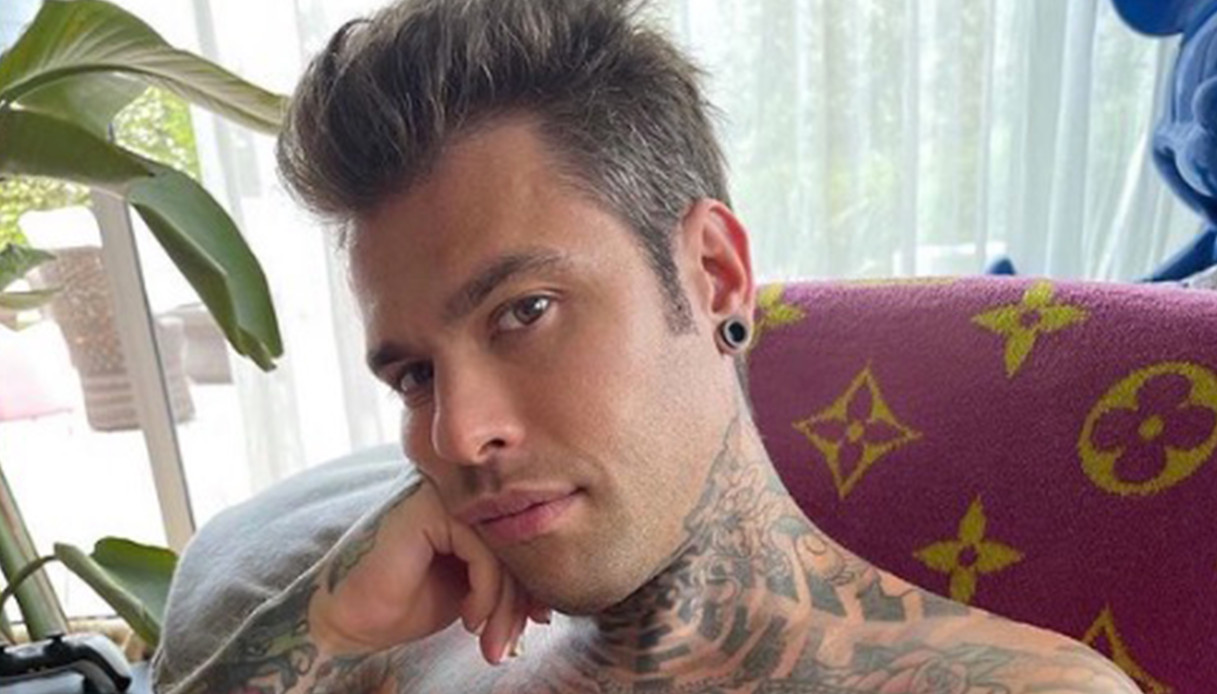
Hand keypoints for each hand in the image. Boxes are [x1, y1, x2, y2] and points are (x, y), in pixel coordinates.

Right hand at [307, 480, 547, 663]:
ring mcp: (444, 493)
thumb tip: (553, 595)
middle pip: (518, 539)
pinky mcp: (430, 509)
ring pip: (505, 547)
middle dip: (521, 600)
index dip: (535, 581)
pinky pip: (483, 551)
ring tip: (494, 644)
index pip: (525, 534)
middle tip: (513, 643)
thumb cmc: (409, 601)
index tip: (538, 622)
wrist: (352, 618)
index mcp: (473, 502)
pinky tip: (469, 619)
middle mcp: (461, 490)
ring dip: (504, 606)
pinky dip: (485, 592)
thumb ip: (510, 578)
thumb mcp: (475, 589)